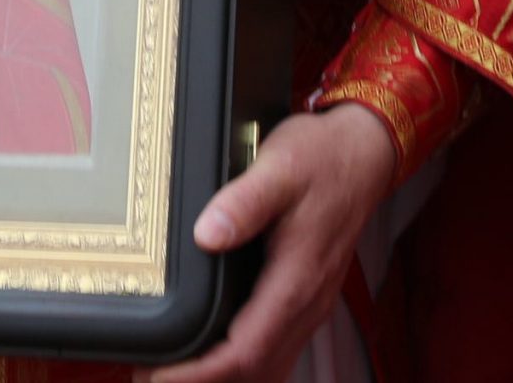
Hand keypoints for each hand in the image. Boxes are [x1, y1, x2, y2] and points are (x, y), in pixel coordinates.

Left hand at [145, 105, 398, 382]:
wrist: (363, 152)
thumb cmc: (321, 158)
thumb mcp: (278, 167)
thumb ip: (243, 201)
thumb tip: (206, 235)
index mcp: (296, 279)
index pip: (245, 352)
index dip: (200, 374)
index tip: (158, 374)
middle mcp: (307, 304)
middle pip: (255, 372)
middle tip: (150, 375)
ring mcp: (310, 306)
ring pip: (268, 367)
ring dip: (223, 378)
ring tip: (173, 371)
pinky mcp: (306, 298)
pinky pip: (275, 350)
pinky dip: (243, 366)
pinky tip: (215, 357)